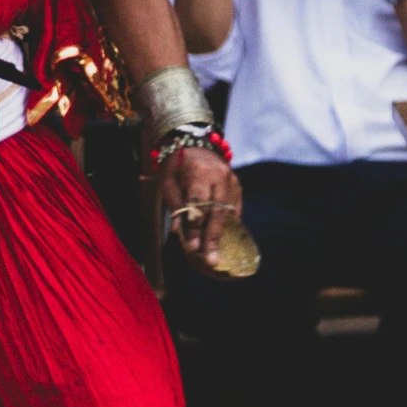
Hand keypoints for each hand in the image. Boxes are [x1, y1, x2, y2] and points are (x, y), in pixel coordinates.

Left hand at [160, 145, 243, 272]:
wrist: (195, 146)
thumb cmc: (177, 167)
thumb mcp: (168, 183)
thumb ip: (175, 206)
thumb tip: (179, 232)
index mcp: (199, 172)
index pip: (199, 203)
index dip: (196, 226)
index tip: (194, 247)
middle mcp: (220, 176)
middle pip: (217, 212)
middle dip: (212, 238)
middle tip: (210, 260)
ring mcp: (232, 180)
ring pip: (228, 213)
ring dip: (221, 236)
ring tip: (215, 255)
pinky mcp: (238, 186)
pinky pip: (235, 210)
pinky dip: (228, 226)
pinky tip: (223, 241)